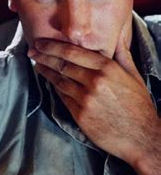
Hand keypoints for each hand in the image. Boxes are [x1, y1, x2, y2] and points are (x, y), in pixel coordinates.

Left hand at [28, 37, 159, 166]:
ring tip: (37, 64)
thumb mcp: (134, 76)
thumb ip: (122, 54)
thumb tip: (118, 36)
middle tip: (32, 50)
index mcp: (107, 68)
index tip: (41, 42)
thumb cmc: (139, 106)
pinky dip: (54, 88)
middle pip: (62, 64)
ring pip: (59, 80)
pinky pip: (62, 97)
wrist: (142, 138)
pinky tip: (49, 82)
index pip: (73, 52)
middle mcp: (95, 81)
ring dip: (45, 71)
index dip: (53, 46)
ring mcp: (86, 99)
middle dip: (44, 56)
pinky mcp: (80, 115)